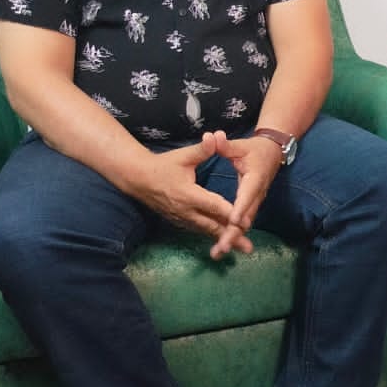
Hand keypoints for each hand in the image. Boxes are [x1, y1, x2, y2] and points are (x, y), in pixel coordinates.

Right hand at [133, 133, 252, 256]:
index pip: (214, 206)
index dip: (230, 214)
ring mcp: (181, 218)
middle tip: (249, 248)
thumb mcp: (183, 156)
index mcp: (189, 194)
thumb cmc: (163, 165)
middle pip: (212, 226)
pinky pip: (199, 230)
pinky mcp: (179, 221)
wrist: (138, 179)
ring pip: (206, 231)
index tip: (246, 222)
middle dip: (231, 236)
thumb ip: (202, 150)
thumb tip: (215, 137)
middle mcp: (186, 211)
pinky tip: (224, 242)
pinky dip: (212, 236)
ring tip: (242, 249)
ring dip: (223, 240)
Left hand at [207, 131, 283, 258]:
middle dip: (234, 233)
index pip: (247, 196)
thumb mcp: (240, 145)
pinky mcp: (251, 207)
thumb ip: (226, 145)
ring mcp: (255, 202)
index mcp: (255, 179)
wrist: (273, 153)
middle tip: (221, 247)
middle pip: (246, 217)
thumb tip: (214, 136)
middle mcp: (257, 195)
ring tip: (218, 252)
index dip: (241, 208)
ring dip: (233, 238)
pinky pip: (243, 223)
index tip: (233, 221)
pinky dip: (233, 235)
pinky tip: (222, 246)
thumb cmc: (255, 149)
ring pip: (245, 224)